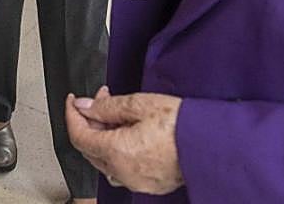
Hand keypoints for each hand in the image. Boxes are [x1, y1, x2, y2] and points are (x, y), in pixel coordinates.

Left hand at [66, 87, 183, 194]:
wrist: (212, 145)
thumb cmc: (181, 124)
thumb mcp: (140, 104)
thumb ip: (107, 106)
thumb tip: (86, 106)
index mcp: (116, 152)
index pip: (78, 135)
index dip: (71, 115)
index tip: (73, 100)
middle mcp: (122, 172)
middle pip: (89, 148)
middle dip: (89, 122)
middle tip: (100, 99)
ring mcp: (135, 181)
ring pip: (105, 159)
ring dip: (103, 136)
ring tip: (117, 113)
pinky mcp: (148, 184)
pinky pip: (122, 168)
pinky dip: (117, 149)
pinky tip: (129, 133)